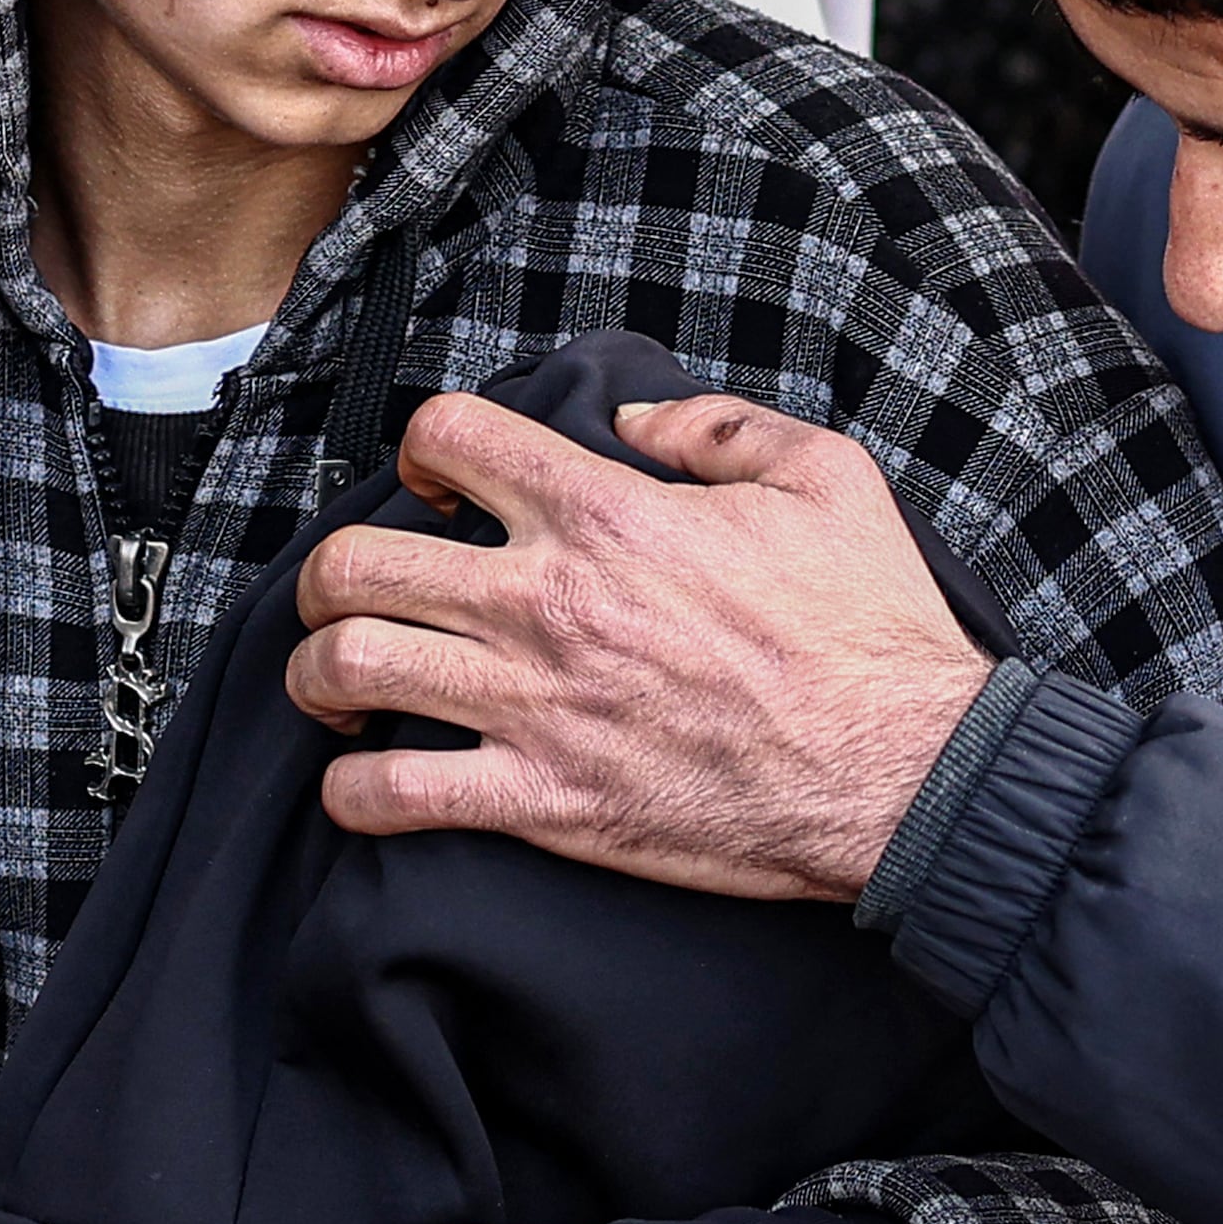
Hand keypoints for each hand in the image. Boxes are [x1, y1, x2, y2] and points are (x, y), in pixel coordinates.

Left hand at [289, 390, 990, 902]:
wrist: (904, 772)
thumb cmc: (870, 632)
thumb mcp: (824, 478)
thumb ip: (719, 429)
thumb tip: (638, 420)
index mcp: (606, 514)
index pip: (448, 436)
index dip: (425, 447)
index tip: (441, 484)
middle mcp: (548, 602)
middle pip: (357, 560)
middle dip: (328, 570)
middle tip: (353, 589)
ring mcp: (534, 706)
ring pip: (348, 667)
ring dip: (318, 672)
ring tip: (337, 681)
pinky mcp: (543, 803)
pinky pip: (394, 798)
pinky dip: (356, 792)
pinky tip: (368, 783)